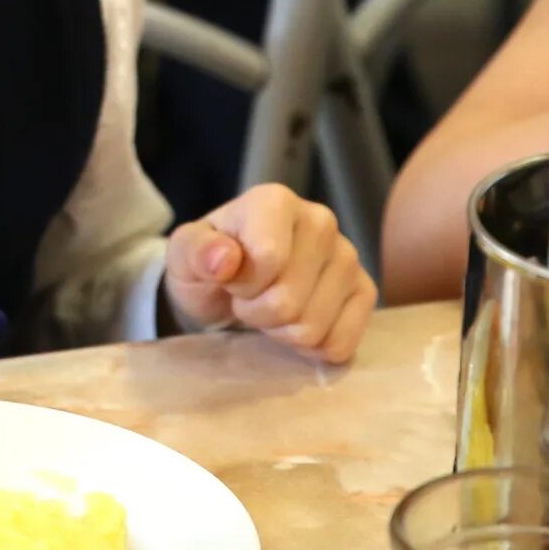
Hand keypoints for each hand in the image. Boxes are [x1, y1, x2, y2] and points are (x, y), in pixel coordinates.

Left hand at [165, 183, 378, 361]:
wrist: (230, 285)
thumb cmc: (208, 264)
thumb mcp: (184, 255)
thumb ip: (196, 251)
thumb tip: (224, 259)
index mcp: (275, 201)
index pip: (268, 260)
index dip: (242, 286)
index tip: (230, 279)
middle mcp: (320, 221)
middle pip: (290, 300)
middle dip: (259, 313)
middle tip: (248, 299)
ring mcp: (348, 257)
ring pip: (314, 326)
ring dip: (283, 331)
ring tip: (271, 308)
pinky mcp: (364, 292)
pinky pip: (342, 342)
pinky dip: (313, 347)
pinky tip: (298, 323)